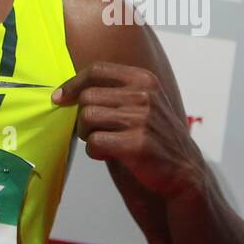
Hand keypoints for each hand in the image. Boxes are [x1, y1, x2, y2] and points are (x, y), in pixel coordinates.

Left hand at [52, 60, 204, 197]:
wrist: (184, 173)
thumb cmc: (154, 139)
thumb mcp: (141, 105)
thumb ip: (113, 94)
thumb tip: (69, 92)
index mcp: (143, 79)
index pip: (96, 70)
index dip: (73, 83)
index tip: (59, 97)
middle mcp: (143, 94)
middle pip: (87, 97)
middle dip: (82, 118)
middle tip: (92, 133)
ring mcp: (142, 118)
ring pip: (88, 117)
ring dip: (87, 134)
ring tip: (102, 143)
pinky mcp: (137, 143)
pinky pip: (94, 142)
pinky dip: (94, 152)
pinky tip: (107, 155)